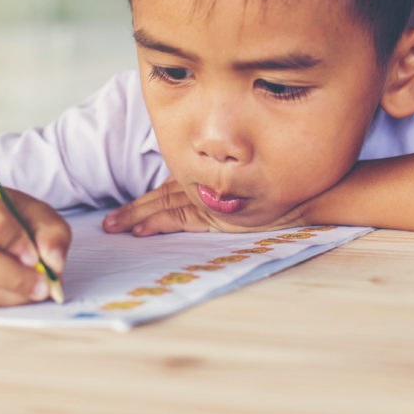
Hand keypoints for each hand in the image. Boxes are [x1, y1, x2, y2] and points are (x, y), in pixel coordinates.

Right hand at [0, 184, 70, 306]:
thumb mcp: (29, 208)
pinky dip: (6, 300)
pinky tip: (21, 293)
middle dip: (14, 277)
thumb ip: (50, 229)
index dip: (17, 241)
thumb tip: (55, 263)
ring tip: (38, 290)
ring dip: (13, 294)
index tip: (36, 256)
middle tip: (44, 286)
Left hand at [102, 177, 307, 235]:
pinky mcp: (218, 216)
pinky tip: (143, 231)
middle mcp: (204, 189)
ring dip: (138, 218)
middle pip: (160, 198)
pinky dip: (160, 223)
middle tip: (107, 225)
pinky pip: (181, 218)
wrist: (305, 195)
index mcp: (207, 182)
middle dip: (132, 211)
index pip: (167, 191)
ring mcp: (210, 202)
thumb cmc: (279, 192)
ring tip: (116, 228)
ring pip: (165, 207)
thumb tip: (204, 198)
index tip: (120, 215)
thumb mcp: (244, 192)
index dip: (143, 202)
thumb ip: (223, 192)